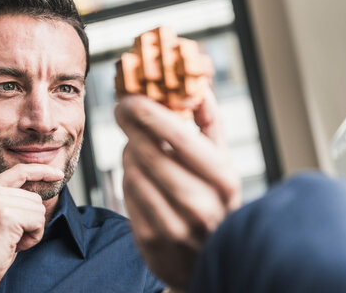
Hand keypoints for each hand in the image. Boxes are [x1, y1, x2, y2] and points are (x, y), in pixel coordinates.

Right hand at [0, 164, 63, 291]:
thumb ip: (12, 203)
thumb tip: (38, 199)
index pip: (20, 171)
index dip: (42, 171)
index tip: (58, 174)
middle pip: (35, 198)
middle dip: (32, 220)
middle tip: (12, 237)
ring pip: (39, 210)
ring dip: (33, 230)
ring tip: (12, 241)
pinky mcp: (6, 217)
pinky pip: (38, 221)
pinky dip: (33, 237)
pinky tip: (15, 245)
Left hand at [115, 90, 240, 290]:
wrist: (206, 260)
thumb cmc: (214, 200)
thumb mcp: (223, 163)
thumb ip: (210, 123)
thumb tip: (198, 85)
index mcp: (223, 180)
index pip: (179, 136)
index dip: (149, 112)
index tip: (131, 97)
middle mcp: (201, 206)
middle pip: (149, 153)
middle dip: (131, 126)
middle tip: (123, 110)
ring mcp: (174, 228)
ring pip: (132, 172)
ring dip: (129, 152)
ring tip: (137, 147)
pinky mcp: (150, 242)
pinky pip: (125, 194)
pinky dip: (127, 177)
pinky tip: (138, 174)